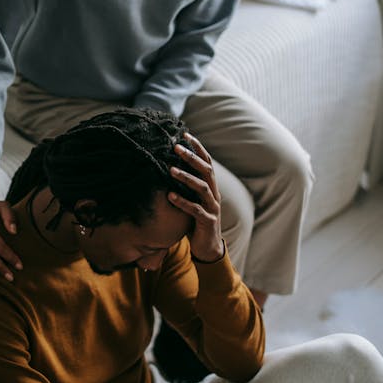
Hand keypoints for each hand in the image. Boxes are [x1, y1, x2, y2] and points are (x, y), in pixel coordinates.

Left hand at [168, 132, 222, 261]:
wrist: (208, 247)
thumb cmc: (196, 220)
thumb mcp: (192, 199)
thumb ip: (186, 185)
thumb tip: (168, 164)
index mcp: (211, 186)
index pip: (207, 162)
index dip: (198, 148)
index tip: (185, 134)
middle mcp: (214, 194)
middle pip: (206, 171)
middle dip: (191, 158)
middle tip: (175, 147)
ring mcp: (212, 208)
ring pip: (202, 188)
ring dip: (186, 178)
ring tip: (170, 170)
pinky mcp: (207, 222)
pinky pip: (195, 210)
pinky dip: (183, 202)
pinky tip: (170, 196)